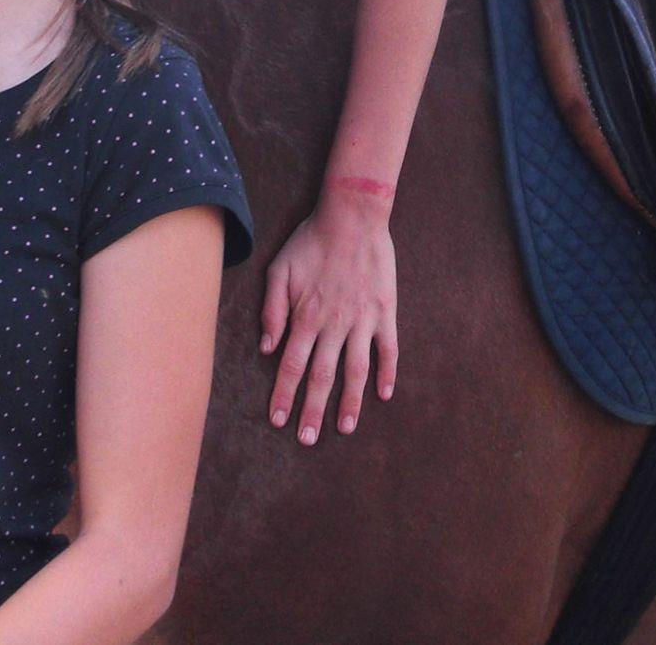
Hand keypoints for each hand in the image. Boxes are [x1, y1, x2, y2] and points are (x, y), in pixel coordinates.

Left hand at [260, 187, 398, 442]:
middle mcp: (334, 324)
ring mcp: (363, 320)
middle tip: (308, 440)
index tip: (279, 420)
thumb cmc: (311, 241)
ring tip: (346, 429)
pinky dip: (388, 373)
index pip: (292, 366)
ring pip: (356, 370)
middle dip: (313, 411)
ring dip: (351, 402)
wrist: (353, 216)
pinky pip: (389, 349)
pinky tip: (384, 394)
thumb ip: (272, 310)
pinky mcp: (385, 312)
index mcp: (306, 316)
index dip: (285, 395)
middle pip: (322, 376)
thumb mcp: (279, 270)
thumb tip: (267, 347)